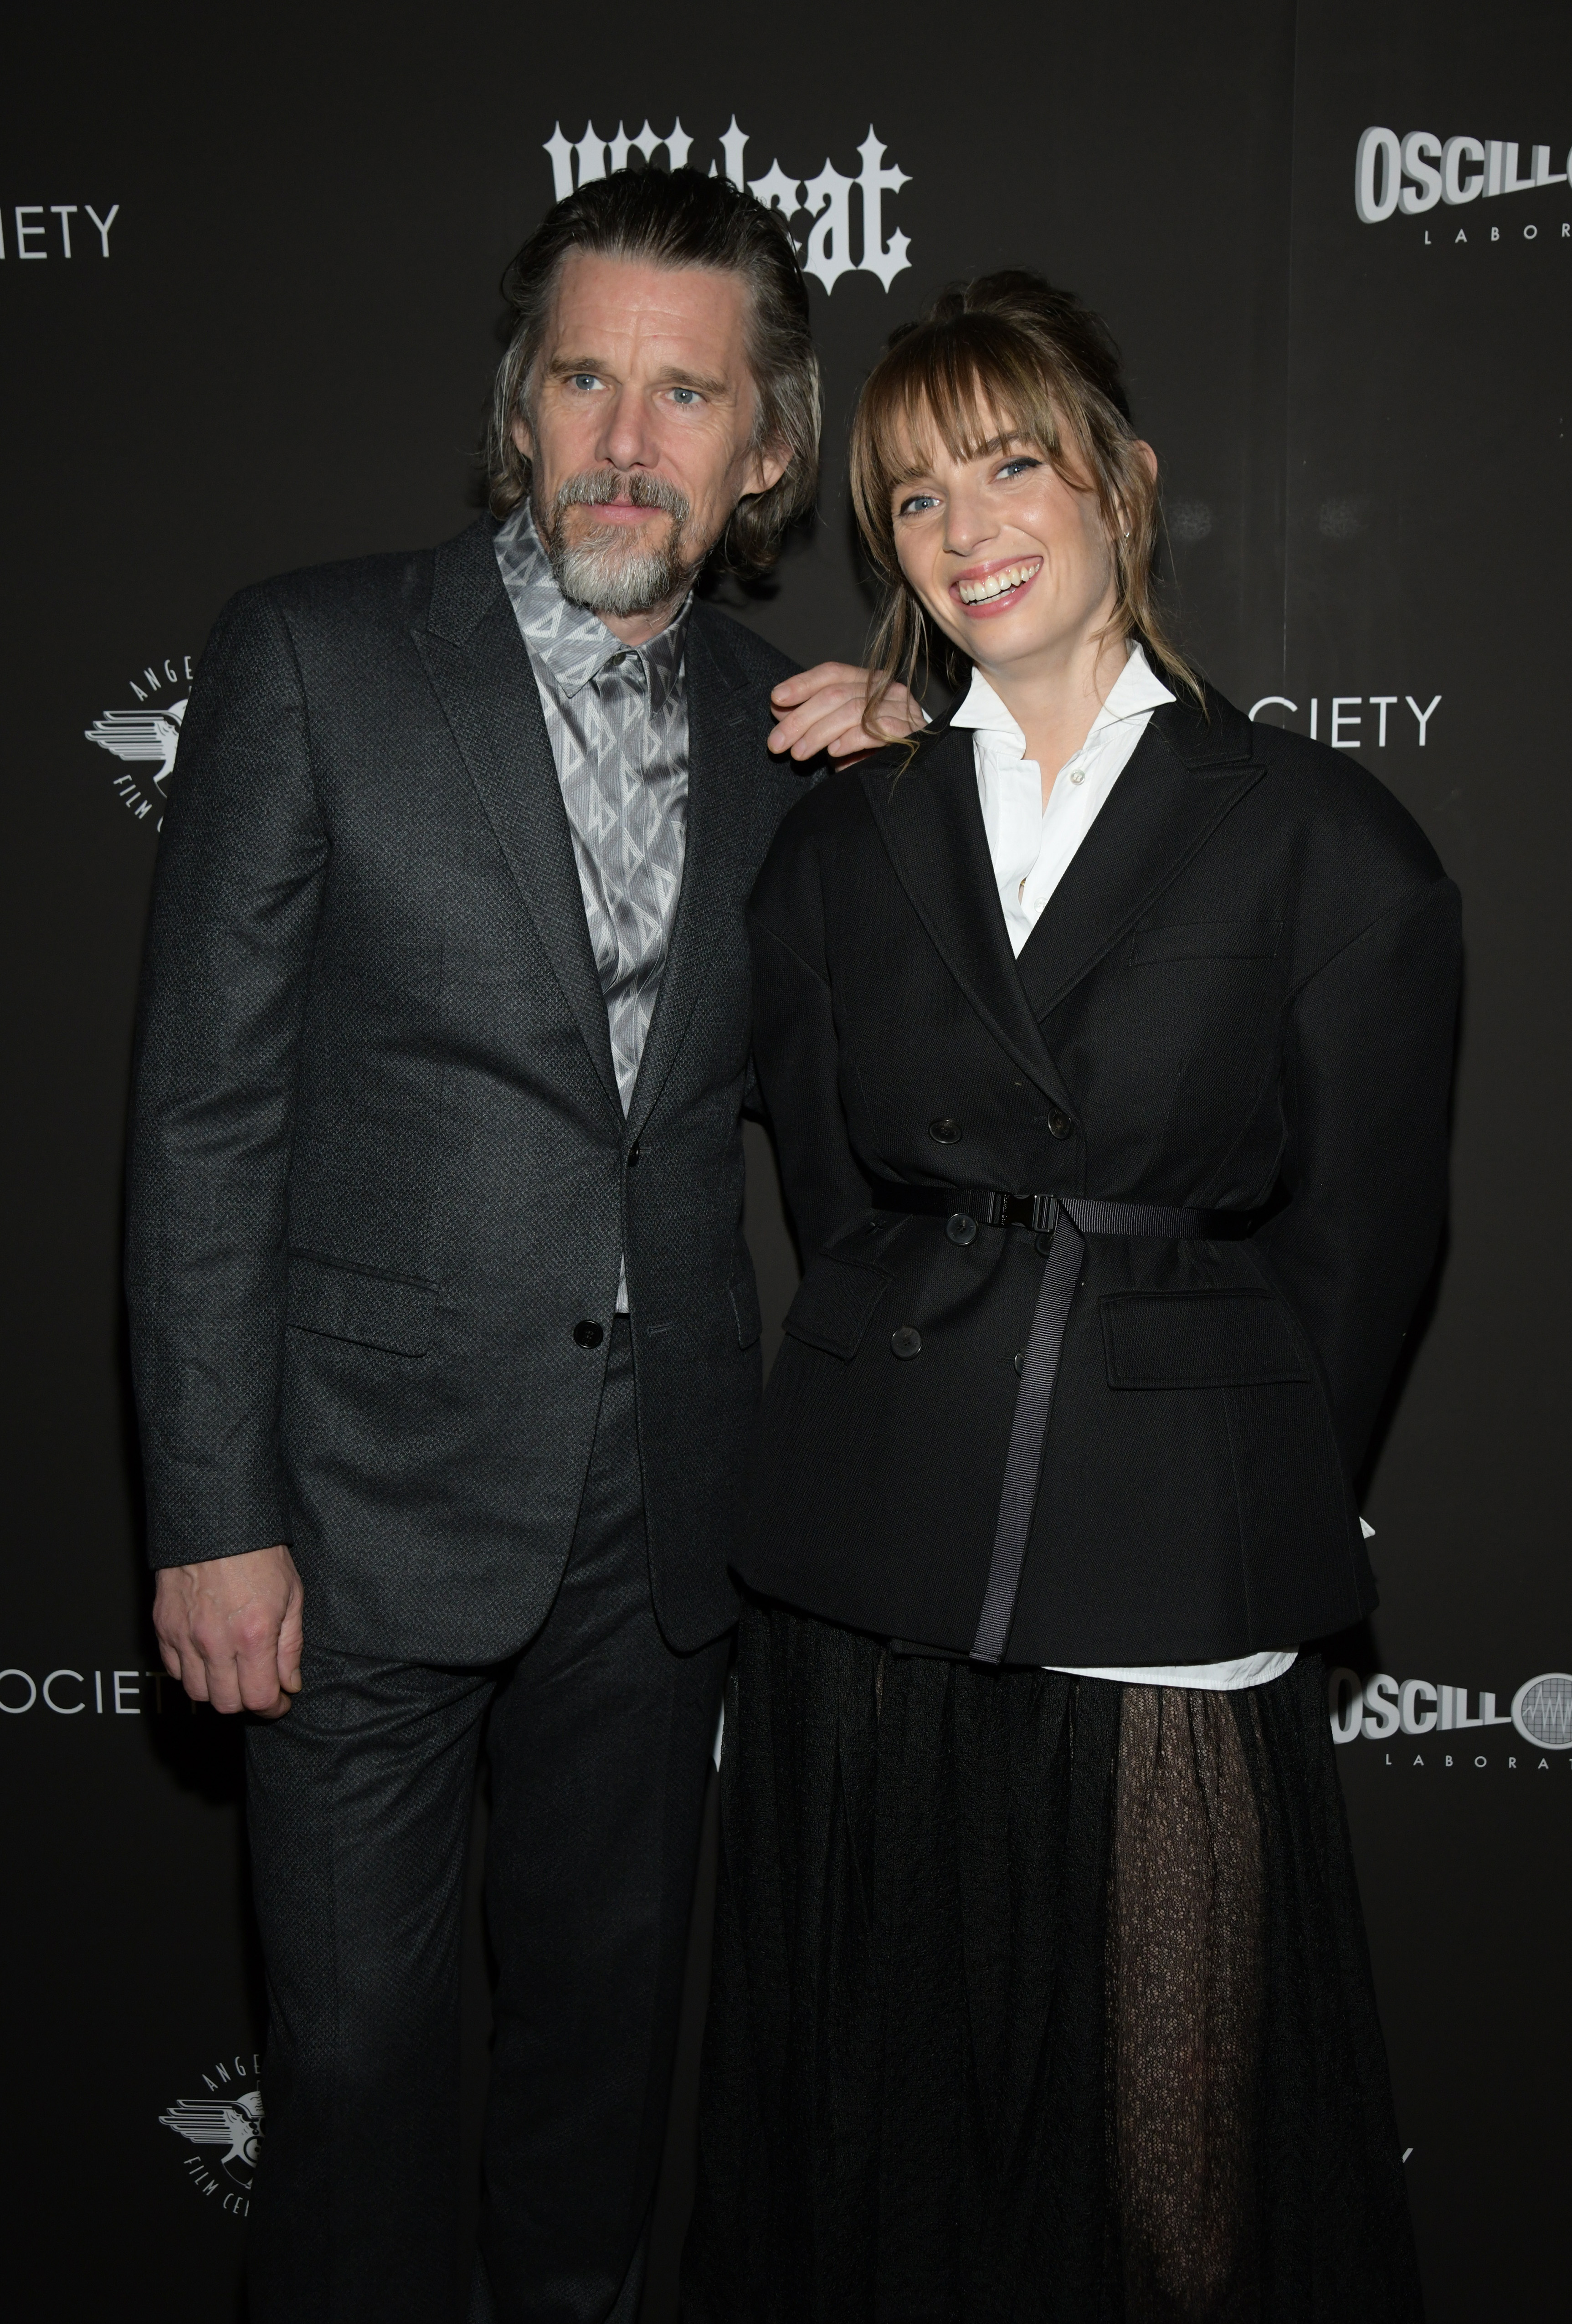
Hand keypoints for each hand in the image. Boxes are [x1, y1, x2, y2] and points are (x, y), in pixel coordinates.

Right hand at [153, 1544, 304, 1717]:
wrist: (216, 1520)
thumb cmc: (258, 1552)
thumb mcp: (292, 1595)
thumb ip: (290, 1645)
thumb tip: (289, 1683)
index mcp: (252, 1635)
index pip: (258, 1698)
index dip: (272, 1707)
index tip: (279, 1702)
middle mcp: (215, 1642)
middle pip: (225, 1703)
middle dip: (246, 1702)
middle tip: (258, 1689)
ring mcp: (185, 1636)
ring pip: (196, 1692)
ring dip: (217, 1690)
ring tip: (233, 1674)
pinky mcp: (164, 1627)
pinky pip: (174, 1669)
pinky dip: (191, 1672)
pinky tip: (208, 1658)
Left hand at [768, 663, 924, 766]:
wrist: (913, 774)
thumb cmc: (871, 751)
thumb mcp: (837, 730)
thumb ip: (813, 716)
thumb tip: (779, 707)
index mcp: (869, 682)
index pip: (832, 673)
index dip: (802, 683)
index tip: (776, 699)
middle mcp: (886, 690)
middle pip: (836, 693)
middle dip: (800, 718)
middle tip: (777, 742)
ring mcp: (901, 710)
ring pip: (851, 711)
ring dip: (818, 733)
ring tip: (798, 753)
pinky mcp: (910, 734)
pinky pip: (876, 731)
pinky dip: (851, 740)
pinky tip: (833, 753)